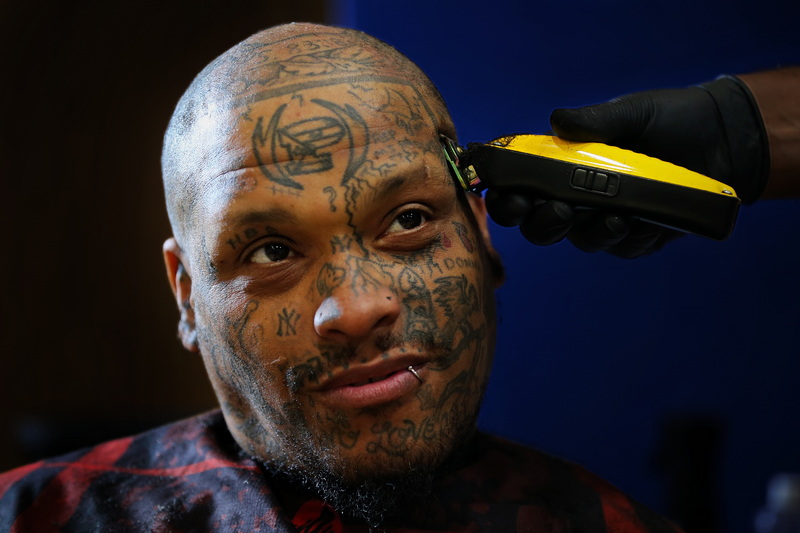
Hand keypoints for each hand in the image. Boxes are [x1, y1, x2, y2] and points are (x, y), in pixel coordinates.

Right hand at [486, 76, 768, 256]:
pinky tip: (640, 222)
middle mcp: (575, 200)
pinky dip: (630, 237)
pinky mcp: (637, 237)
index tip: (511, 196)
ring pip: (582, 240)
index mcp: (560, 169)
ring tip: (615, 218)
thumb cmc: (667, 120)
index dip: (506, 200)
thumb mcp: (629, 114)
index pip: (518, 192)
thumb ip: (593, 121)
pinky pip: (624, 247)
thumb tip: (557, 121)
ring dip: (591, 232)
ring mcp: (605, 220)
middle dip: (542, 225)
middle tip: (557, 211)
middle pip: (540, 228)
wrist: (721, 139)